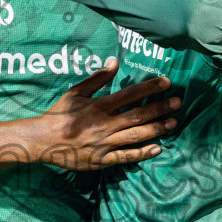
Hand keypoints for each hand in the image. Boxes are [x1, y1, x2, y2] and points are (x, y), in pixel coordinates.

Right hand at [32, 61, 180, 170]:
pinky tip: (158, 148)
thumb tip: (115, 62)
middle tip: (178, 102)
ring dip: (157, 129)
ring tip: (174, 122)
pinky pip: (126, 157)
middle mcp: (104, 124)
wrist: (43, 140)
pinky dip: (143, 153)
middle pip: (138, 115)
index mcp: (99, 106)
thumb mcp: (75, 92)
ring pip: (136, 135)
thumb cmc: (59, 114)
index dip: (150, 88)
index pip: (130, 94)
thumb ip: (97, 78)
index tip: (166, 83)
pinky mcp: (103, 159)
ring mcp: (105, 143)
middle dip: (160, 108)